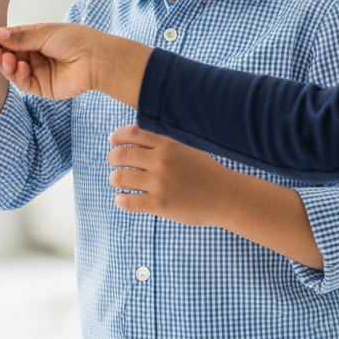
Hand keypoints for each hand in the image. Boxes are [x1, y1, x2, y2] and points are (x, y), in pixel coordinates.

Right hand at [0, 23, 151, 105]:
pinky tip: (20, 67)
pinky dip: (18, 75)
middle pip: (8, 55)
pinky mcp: (41, 88)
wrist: (95, 59)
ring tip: (4, 58)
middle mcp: (33, 55)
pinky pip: (23, 83)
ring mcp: (37, 72)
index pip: (10, 39)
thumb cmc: (75, 40)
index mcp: (35, 39)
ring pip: (12, 70)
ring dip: (5, 64)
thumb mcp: (45, 33)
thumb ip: (21, 36)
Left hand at [107, 125, 238, 225]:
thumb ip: (162, 144)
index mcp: (167, 144)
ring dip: (115, 179)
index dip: (117, 137)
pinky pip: (126, 201)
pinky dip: (121, 200)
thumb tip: (133, 140)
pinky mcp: (159, 204)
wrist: (226, 197)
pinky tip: (124, 199)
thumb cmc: (206, 173)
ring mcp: (159, 183)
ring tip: (120, 182)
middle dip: (112, 159)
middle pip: (120, 155)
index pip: (131, 133)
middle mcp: (161, 161)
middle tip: (115, 165)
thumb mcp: (186, 149)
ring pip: (119, 178)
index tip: (112, 142)